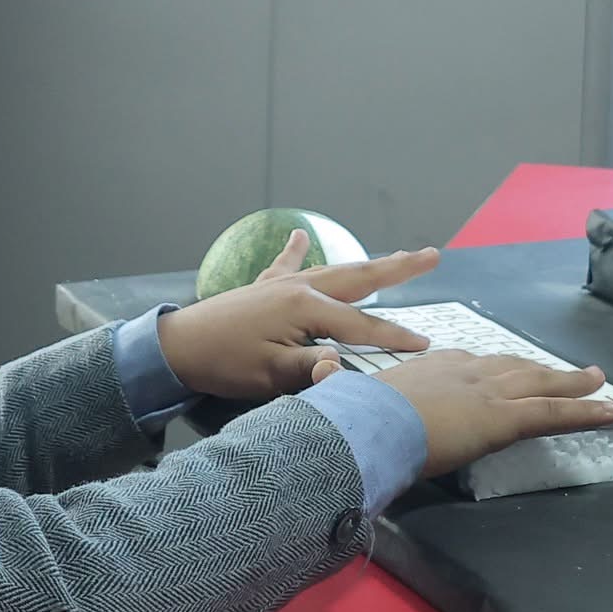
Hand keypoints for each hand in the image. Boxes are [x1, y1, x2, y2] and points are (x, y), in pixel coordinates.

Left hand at [156, 239, 440, 400]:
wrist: (179, 346)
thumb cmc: (227, 363)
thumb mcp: (273, 376)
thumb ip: (311, 370)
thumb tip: (342, 369)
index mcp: (307, 308)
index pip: (361, 325)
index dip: (394, 337)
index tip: (425, 345)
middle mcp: (300, 287)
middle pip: (359, 276)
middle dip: (399, 268)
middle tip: (432, 256)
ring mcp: (282, 282)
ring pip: (335, 268)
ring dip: (367, 262)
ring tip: (395, 255)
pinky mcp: (263, 286)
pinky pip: (288, 264)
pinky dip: (296, 250)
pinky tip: (298, 235)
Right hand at [314, 351, 612, 475]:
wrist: (366, 425)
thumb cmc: (351, 418)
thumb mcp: (342, 393)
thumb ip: (335, 381)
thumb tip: (315, 368)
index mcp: (429, 368)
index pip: (469, 364)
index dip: (492, 367)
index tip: (504, 369)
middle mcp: (463, 370)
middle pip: (512, 367)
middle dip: (542, 369)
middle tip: (574, 370)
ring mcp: (486, 391)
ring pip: (539, 385)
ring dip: (573, 384)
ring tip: (599, 383)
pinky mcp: (503, 418)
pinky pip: (552, 414)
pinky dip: (585, 411)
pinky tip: (610, 411)